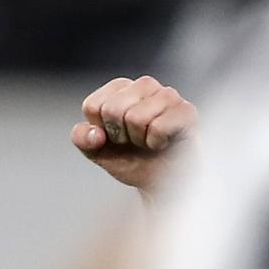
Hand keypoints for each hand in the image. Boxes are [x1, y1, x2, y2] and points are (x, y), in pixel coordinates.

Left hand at [72, 76, 196, 192]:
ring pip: (136, 118)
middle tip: (135, 142)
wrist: (162, 183)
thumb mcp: (98, 152)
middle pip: (113, 109)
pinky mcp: (186, 111)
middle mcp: (144, 85)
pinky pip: (158, 127)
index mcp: (120, 89)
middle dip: (120, 136)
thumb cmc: (133, 160)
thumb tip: (95, 133)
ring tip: (150, 141)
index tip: (116, 138)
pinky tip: (164, 143)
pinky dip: (156, 143)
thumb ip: (83, 139)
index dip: (101, 132)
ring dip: (140, 140)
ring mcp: (167, 95)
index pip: (93, 106)